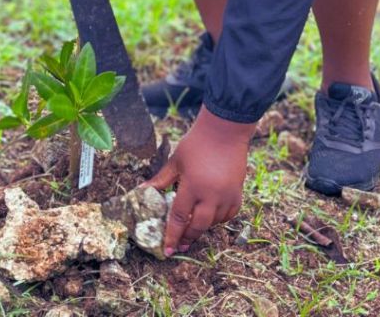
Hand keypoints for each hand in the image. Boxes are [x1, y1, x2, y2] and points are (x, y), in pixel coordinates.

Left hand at [145, 108, 253, 254]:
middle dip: (187, 237)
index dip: (171, 235)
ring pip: (214, 222)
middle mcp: (211, 195)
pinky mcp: (238, 193)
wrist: (225, 130)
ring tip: (193, 228)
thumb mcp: (176, 160)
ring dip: (202, 227)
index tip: (167, 250)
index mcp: (192, 186)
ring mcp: (227, 195)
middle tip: (180, 245)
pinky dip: (219, 219)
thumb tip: (142, 191)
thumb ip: (160, 179)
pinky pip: (229, 215)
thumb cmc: (197, 143)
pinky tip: (211, 216)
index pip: (178, 217)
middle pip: (197, 226)